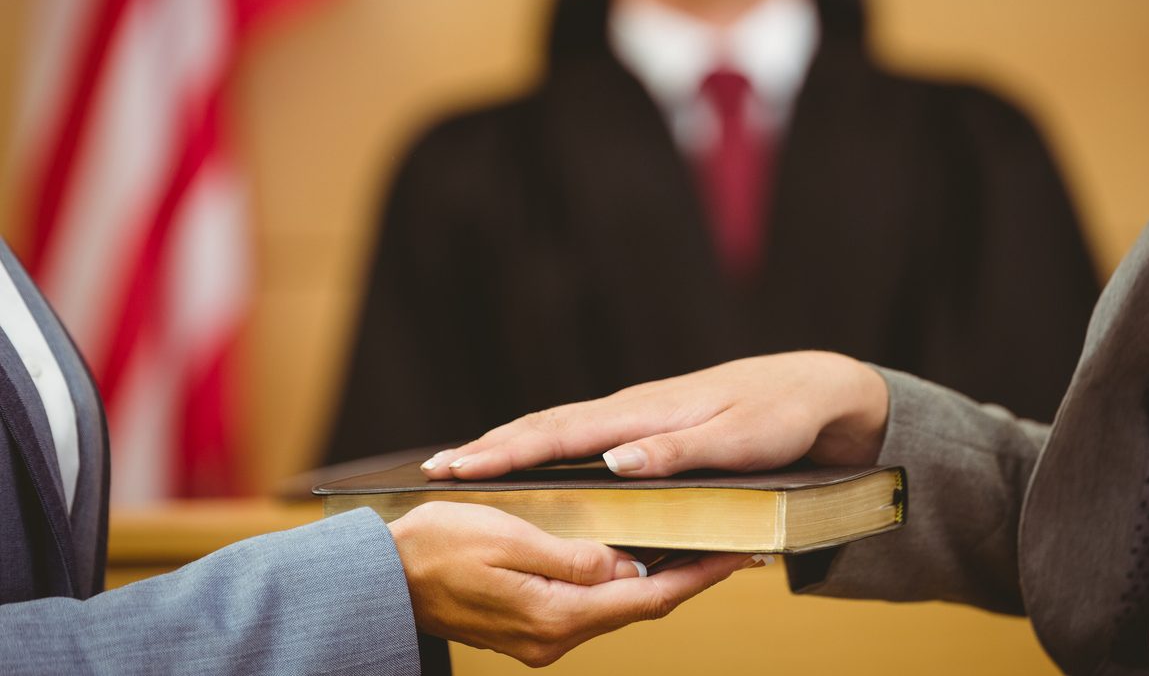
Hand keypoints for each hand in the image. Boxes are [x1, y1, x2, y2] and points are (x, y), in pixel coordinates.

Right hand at [388, 501, 753, 666]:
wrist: (381, 579)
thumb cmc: (435, 548)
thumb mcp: (508, 538)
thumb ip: (573, 557)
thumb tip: (628, 567)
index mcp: (556, 615)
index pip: (648, 598)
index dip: (698, 576)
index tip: (737, 557)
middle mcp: (554, 638)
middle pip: (639, 606)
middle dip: (685, 578)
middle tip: (726, 547)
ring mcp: (540, 639)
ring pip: (614, 607)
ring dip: (652, 581)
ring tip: (690, 548)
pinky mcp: (528, 629)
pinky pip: (587, 607)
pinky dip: (616, 585)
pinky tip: (628, 561)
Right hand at [420, 351, 888, 479]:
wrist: (812, 387)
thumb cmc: (778, 416)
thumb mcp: (738, 441)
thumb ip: (677, 453)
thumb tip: (613, 463)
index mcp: (645, 414)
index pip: (560, 434)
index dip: (505, 452)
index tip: (457, 466)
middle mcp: (631, 410)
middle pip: (545, 426)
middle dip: (488, 447)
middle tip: (435, 469)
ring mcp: (636, 414)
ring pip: (558, 428)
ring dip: (509, 445)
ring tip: (463, 464)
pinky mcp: (646, 424)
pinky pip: (580, 434)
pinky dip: (543, 444)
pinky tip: (531, 458)